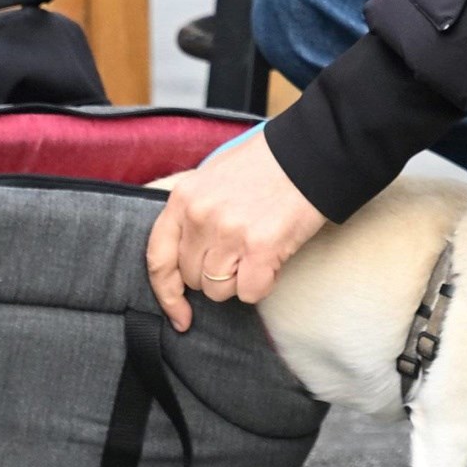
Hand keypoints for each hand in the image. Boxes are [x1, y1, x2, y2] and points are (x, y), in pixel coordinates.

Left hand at [144, 128, 325, 330]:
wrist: (308, 152)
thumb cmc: (263, 164)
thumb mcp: (211, 175)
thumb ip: (190, 210)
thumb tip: (180, 253)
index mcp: (184, 197)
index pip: (159, 258)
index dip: (167, 293)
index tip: (179, 314)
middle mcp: (201, 216)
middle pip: (193, 278)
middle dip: (215, 273)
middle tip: (240, 247)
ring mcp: (229, 232)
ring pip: (218, 290)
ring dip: (239, 279)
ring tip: (256, 247)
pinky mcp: (260, 248)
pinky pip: (249, 293)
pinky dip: (263, 282)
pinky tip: (272, 257)